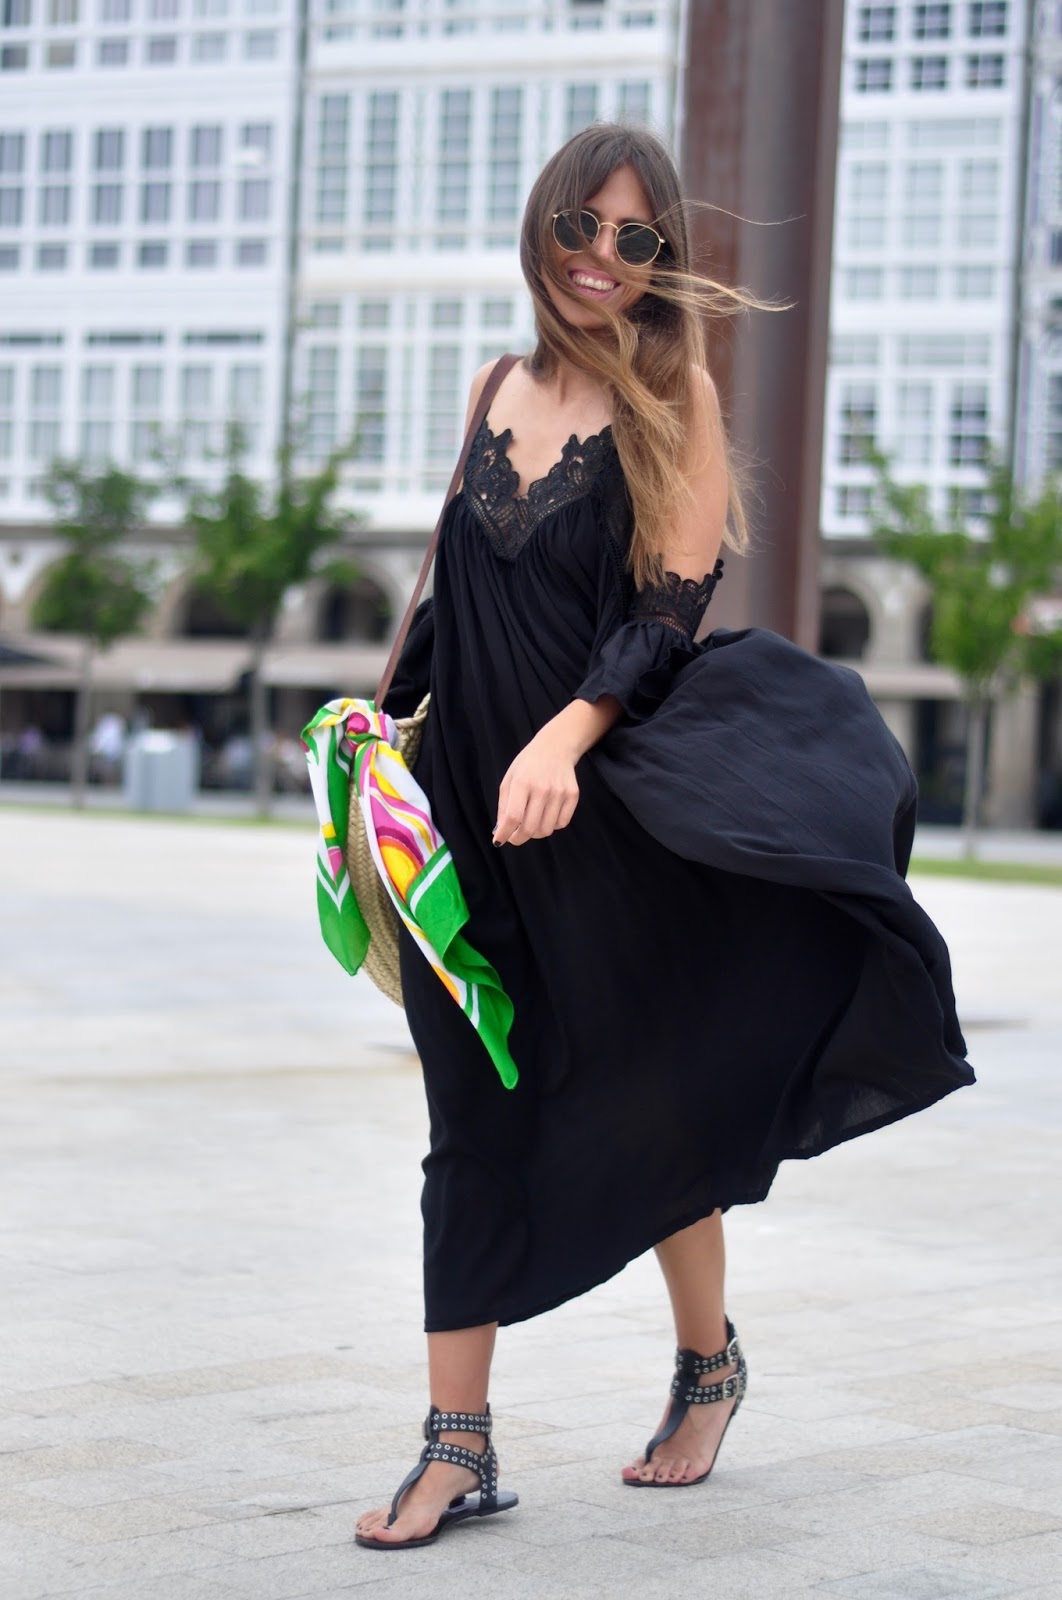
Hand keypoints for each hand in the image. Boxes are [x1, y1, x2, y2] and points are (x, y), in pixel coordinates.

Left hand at [493, 727, 579, 846]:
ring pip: (546, 830)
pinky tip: (546, 815)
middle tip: (515, 837)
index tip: (499, 840)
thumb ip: (503, 806)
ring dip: (536, 833)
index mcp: (522, 782)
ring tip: (531, 823)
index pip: (513, 817)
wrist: (556, 747)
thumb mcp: (509, 779)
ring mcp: (559, 792)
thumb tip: (501, 831)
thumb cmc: (528, 765)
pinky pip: (561, 823)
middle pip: (530, 828)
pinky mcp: (573, 795)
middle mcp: (542, 788)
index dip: (505, 834)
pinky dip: (552, 825)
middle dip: (519, 838)